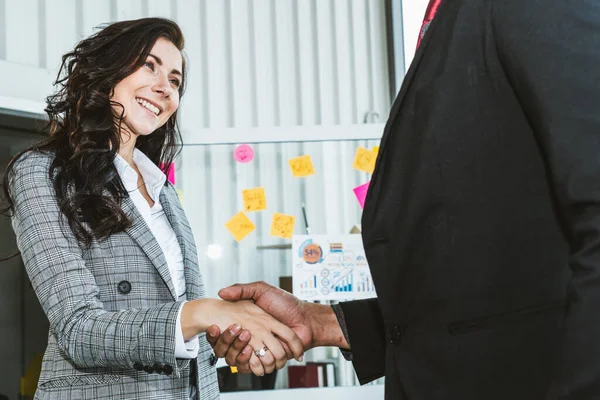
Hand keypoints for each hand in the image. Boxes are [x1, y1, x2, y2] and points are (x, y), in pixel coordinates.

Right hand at [207, 282, 330, 371]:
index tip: (214, 327)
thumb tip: (221, 292)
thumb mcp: (262, 290)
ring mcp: (260, 350)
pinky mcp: (270, 360)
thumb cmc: (286, 303)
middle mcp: (251, 337)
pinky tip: (255, 351)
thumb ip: (242, 289)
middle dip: (227, 343)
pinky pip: (255, 367)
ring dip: (240, 354)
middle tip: (238, 332)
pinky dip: (254, 364)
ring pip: (239, 360)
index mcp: (246, 322)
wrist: (307, 319)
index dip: (216, 334)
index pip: (223, 332)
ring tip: (247, 344)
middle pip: (227, 349)